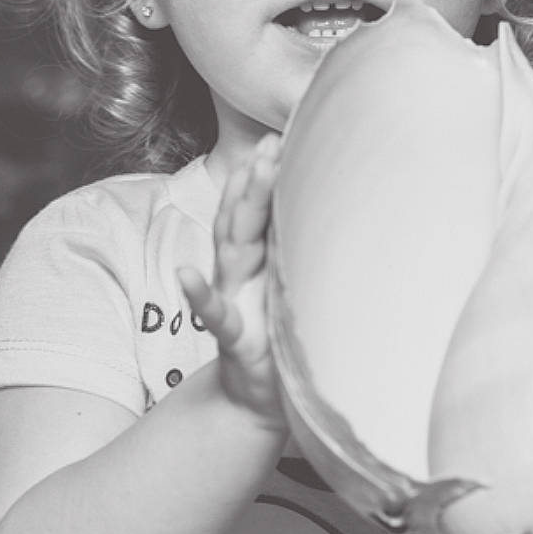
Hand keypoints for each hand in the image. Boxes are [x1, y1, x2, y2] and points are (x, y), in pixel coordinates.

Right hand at [179, 135, 285, 425]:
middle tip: (269, 143)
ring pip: (230, 249)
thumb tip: (346, 214)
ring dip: (236, 212)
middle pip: (244, 218)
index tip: (282, 135)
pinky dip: (198, 293)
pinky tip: (186, 276)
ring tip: (243, 177)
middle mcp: (242, 274)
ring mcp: (234, 301)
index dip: (266, 173)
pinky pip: (212, 313)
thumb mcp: (299, 290)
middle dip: (254, 179)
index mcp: (260, 261)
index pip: (260, 209)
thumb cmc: (285, 338)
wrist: (260, 398)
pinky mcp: (232, 336)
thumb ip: (304, 252)